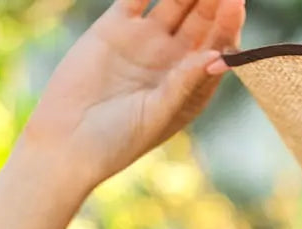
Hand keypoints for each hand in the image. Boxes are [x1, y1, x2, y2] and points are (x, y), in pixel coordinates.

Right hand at [18, 0, 244, 188]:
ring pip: (174, 1)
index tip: (235, 3)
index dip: (228, 24)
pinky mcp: (116, 26)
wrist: (67, 141)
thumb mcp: (157, 115)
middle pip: (200, 19)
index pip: (218, 47)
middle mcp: (174, 60)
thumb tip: (218, 57)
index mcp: (192, 85)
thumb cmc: (117, 141)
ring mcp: (146, 40)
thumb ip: (184, 84)